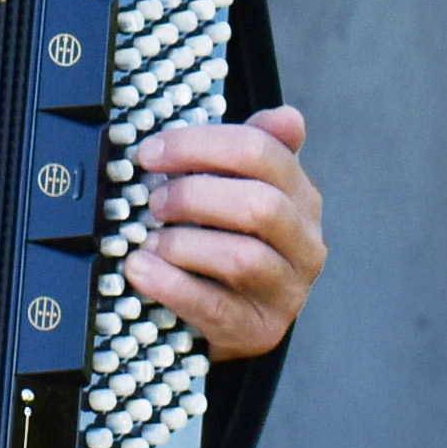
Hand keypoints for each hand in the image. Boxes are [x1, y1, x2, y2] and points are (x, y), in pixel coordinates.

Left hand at [124, 104, 322, 360]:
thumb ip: (256, 150)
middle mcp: (306, 244)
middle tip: (154, 201)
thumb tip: (287, 116)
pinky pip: (215, 307)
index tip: (151, 153)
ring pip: (241, 259)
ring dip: (182, 244)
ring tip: (149, 240)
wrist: (239, 318)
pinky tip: (140, 269)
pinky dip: (170, 285)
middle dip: (194, 197)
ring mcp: (288, 292)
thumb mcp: (243, 191)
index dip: (201, 145)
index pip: (263, 153)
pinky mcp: (259, 331)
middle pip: (260, 206)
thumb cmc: (233, 240)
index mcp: (303, 197)